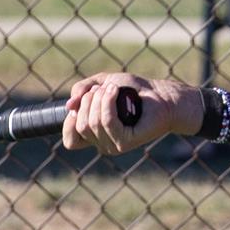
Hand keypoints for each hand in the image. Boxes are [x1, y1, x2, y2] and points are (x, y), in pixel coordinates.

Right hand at [61, 71, 199, 154]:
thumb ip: (82, 90)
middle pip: (80, 125)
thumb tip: (69, 106)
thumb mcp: (101, 83)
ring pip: (92, 123)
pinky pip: (107, 122)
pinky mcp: (125, 142)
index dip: (70, 121)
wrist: (160, 95)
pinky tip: (116, 92)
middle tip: (105, 89)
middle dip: (88, 100)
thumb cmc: (133, 90)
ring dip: (99, 99)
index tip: (81, 103)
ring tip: (113, 89)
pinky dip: (108, 102)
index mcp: (95, 135)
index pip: (70, 140)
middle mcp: (102, 144)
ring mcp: (113, 145)